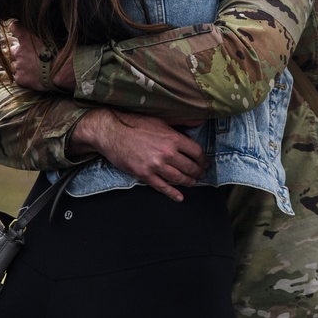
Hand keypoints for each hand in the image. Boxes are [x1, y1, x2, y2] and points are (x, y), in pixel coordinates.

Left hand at [10, 22, 75, 90]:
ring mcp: (18, 65)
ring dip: (21, 65)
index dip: (16, 28)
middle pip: (13, 49)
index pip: (14, 27)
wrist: (61, 72)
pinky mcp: (20, 78)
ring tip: (34, 67)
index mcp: (26, 38)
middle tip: (31, 55)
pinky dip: (24, 76)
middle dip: (20, 52)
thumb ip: (43, 34)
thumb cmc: (60, 53)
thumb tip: (44, 30)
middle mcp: (19, 51)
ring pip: (15, 64)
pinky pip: (18, 76)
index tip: (17, 28)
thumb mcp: (53, 37)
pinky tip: (33, 76)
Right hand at [71, 109, 207, 201]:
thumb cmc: (137, 124)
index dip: (203, 158)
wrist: (113, 132)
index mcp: (173, 138)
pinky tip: (179, 197)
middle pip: (190, 167)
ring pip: (179, 178)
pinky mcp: (144, 175)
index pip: (196, 152)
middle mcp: (167, 153)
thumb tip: (199, 121)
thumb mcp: (161, 120)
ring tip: (193, 182)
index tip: (204, 161)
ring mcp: (155, 166)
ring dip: (189, 182)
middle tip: (201, 173)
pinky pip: (162, 187)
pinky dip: (172, 193)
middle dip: (198, 171)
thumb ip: (182, 123)